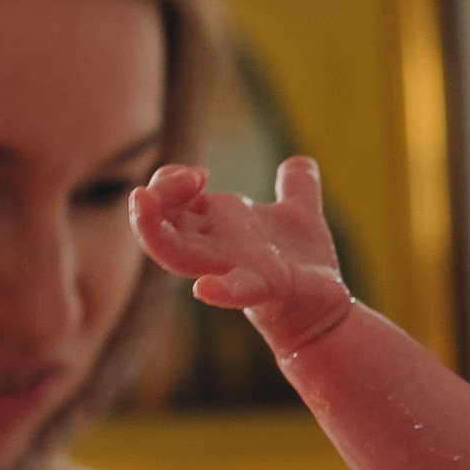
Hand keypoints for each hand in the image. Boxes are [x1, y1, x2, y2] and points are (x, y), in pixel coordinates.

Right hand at [132, 157, 350, 356]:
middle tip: (181, 179)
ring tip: (141, 203)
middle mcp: (217, 246)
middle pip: (163, 223)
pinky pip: (235, 290)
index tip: (200, 174)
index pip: (170, 199)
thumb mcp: (300, 212)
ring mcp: (235, 268)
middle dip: (158, 195)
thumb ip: (297, 185)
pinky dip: (221, 289)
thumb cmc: (303, 264)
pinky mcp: (265, 289)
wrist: (327, 307)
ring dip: (155, 232)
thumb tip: (301, 161)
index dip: (170, 179)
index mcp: (219, 223)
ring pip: (178, 254)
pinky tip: (205, 289)